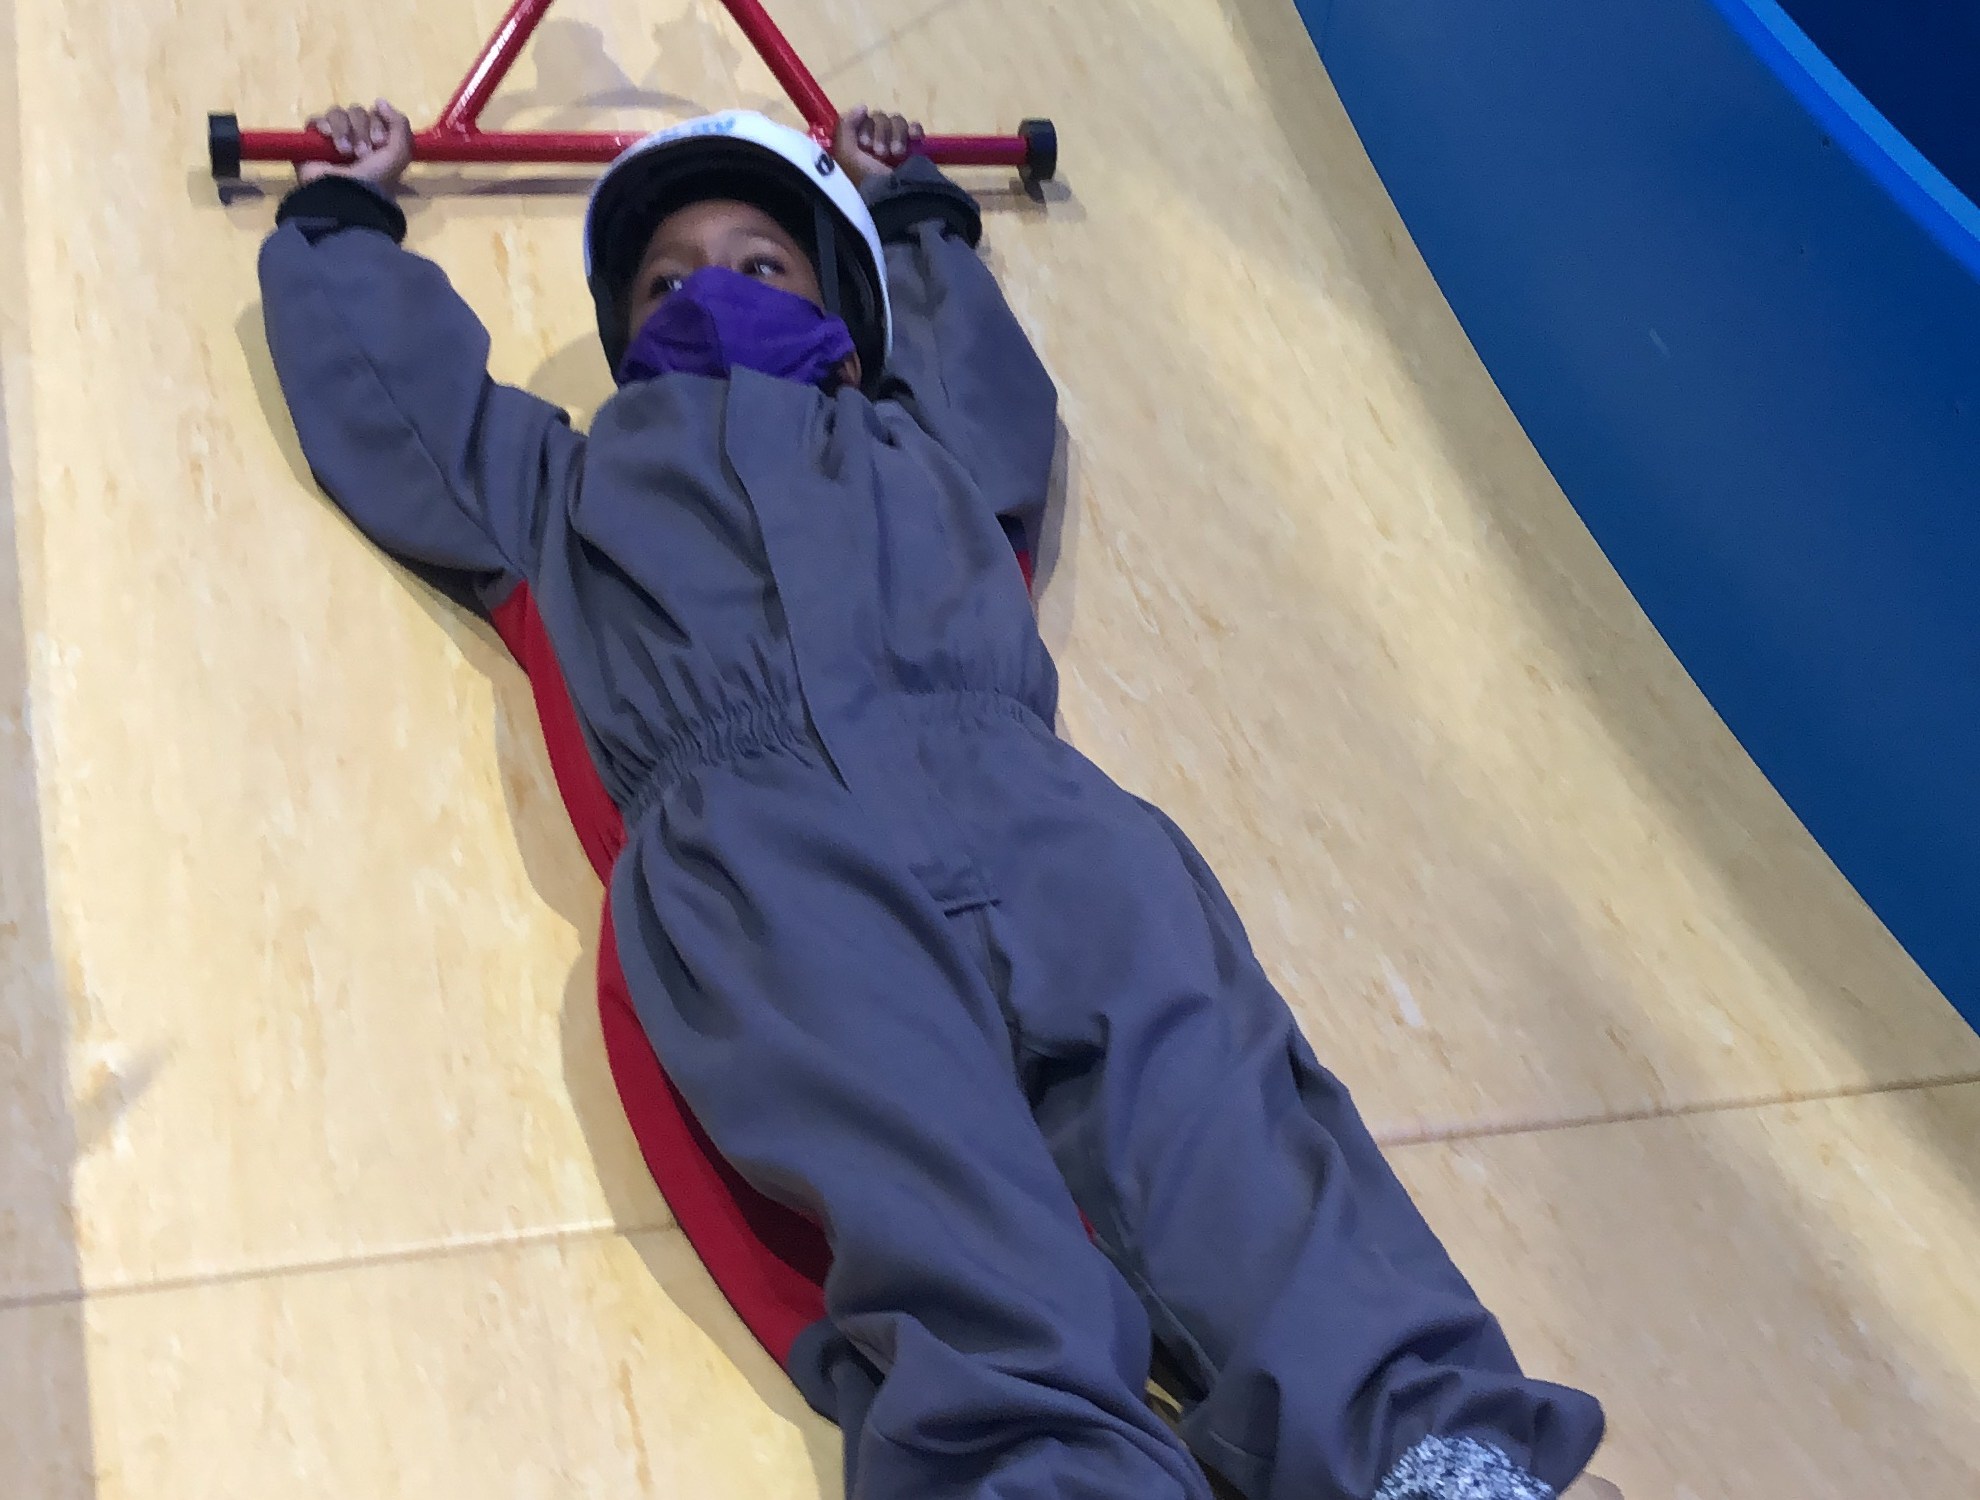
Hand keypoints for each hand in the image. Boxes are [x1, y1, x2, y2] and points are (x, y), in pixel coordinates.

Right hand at [298, 101, 414, 191]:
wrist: (347, 194)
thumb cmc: (375, 178)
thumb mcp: (400, 153)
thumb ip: (399, 124)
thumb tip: (380, 101)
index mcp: (375, 142)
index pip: (375, 113)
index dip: (378, 123)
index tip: (380, 142)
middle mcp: (355, 138)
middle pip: (357, 112)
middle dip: (362, 129)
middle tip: (363, 153)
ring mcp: (332, 139)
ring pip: (337, 113)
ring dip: (344, 130)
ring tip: (346, 152)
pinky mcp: (311, 141)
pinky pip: (315, 119)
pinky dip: (323, 125)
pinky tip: (327, 138)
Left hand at [833, 106, 923, 188]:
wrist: (899, 197)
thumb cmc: (869, 179)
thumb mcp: (846, 154)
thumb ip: (845, 125)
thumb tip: (862, 107)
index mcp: (857, 148)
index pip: (861, 120)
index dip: (864, 128)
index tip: (865, 145)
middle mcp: (876, 146)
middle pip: (879, 118)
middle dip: (880, 133)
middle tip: (881, 153)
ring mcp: (896, 147)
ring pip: (896, 121)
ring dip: (896, 135)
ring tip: (897, 154)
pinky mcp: (915, 150)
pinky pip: (914, 127)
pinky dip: (914, 130)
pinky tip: (914, 138)